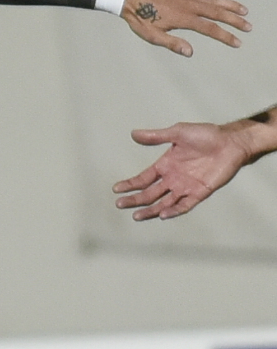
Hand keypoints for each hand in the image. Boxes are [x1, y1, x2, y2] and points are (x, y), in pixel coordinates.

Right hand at [114, 121, 256, 218]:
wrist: (231, 142)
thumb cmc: (206, 135)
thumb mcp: (178, 132)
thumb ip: (156, 136)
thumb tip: (134, 134)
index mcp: (165, 165)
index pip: (143, 178)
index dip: (130, 184)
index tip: (117, 189)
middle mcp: (173, 178)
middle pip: (150, 193)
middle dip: (135, 199)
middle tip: (120, 204)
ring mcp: (186, 186)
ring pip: (164, 202)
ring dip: (150, 209)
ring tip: (137, 216)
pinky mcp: (200, 192)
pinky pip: (185, 204)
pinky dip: (174, 210)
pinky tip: (163, 214)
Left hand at [121, 0, 248, 57]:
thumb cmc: (139, 17)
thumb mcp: (152, 35)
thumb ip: (172, 43)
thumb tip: (190, 52)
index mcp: (184, 18)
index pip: (211, 29)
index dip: (225, 36)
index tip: (237, 42)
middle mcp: (189, 4)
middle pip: (218, 13)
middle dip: (235, 21)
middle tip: (248, 27)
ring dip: (231, 5)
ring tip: (244, 11)